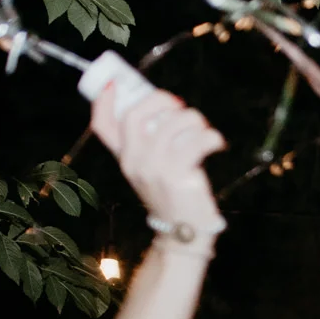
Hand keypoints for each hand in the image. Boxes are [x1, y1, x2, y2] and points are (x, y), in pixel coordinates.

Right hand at [87, 81, 224, 245]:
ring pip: (173, 124)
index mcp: (124, 158)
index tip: (114, 83)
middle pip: (136, 115)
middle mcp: (134, 162)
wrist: (184, 234)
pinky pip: (197, 141)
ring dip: (194, 119)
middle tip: (179, 106)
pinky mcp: (179, 175)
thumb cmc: (173, 195)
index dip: (104, 100)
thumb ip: (150, 143)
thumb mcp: (152, 170)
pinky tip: (216, 143)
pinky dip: (212, 137)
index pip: (102, 125)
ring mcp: (155, 169)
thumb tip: (164, 108)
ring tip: (203, 129)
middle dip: (160, 100)